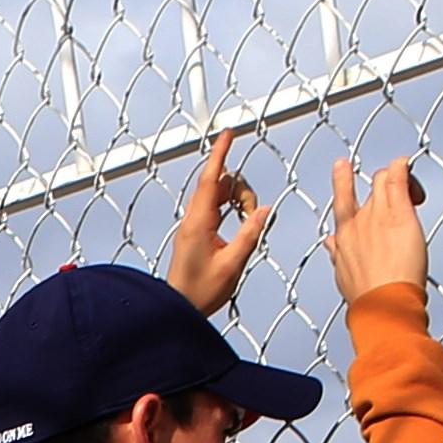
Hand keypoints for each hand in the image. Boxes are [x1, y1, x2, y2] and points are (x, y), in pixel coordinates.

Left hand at [166, 133, 267, 314]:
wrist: (178, 308)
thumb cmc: (200, 292)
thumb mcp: (232, 264)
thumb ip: (250, 235)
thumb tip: (265, 210)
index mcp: (198, 223)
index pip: (211, 180)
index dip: (220, 154)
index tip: (228, 133)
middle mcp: (193, 219)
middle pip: (221, 184)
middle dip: (242, 190)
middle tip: (252, 216)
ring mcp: (194, 224)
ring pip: (220, 195)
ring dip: (239, 201)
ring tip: (248, 224)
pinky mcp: (197, 231)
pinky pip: (216, 207)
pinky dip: (232, 209)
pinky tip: (241, 220)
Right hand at [325, 154, 427, 305]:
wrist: (381, 303)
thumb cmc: (367, 297)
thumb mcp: (345, 276)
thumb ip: (339, 255)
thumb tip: (331, 244)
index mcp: (343, 238)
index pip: (342, 204)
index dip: (342, 183)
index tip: (343, 168)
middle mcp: (356, 222)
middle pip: (364, 189)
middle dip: (377, 183)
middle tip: (394, 190)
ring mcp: (376, 214)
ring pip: (382, 178)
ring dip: (397, 179)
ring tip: (414, 195)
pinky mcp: (398, 210)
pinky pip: (397, 174)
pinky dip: (402, 165)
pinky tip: (409, 162)